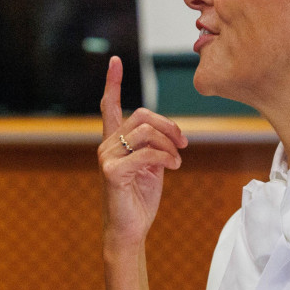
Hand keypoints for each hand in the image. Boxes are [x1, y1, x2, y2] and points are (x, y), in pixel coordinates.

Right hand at [99, 56, 187, 249]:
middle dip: (168, 126)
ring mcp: (107, 157)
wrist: (129, 229)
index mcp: (114, 141)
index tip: (115, 60)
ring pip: (146, 133)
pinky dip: (167, 158)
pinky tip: (174, 167)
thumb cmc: (140, 198)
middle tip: (183, 143)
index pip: (110, 105)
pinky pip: (147, 153)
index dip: (113, 82)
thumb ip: (155, 146)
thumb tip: (170, 133)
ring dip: (170, 145)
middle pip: (141, 116)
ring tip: (177, 160)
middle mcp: (106, 145)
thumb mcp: (152, 166)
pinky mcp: (112, 172)